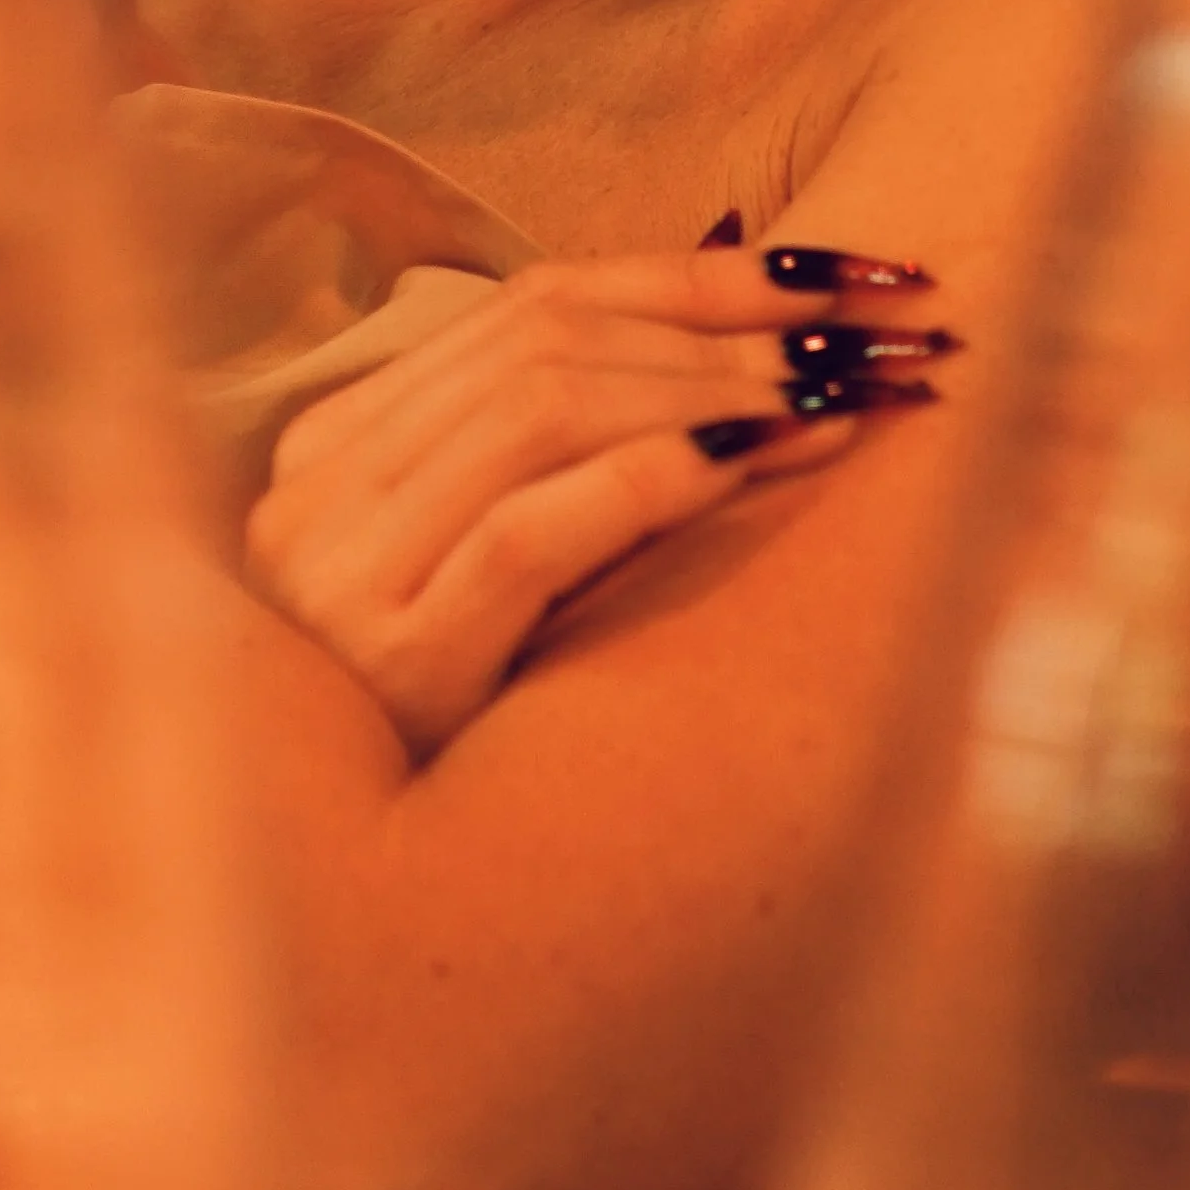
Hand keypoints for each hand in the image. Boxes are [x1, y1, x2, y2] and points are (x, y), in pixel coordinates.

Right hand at [242, 243, 954, 759]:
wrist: (369, 912)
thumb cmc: (469, 733)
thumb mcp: (495, 566)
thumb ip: (574, 455)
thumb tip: (766, 333)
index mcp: (340, 440)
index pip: (537, 302)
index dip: (699, 277)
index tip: (839, 277)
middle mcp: (321, 483)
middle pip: (550, 339)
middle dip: (728, 327)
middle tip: (868, 335)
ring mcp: (343, 568)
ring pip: (544, 410)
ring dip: (709, 389)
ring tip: (834, 396)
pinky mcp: (393, 662)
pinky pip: (530, 530)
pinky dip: (650, 477)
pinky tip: (751, 462)